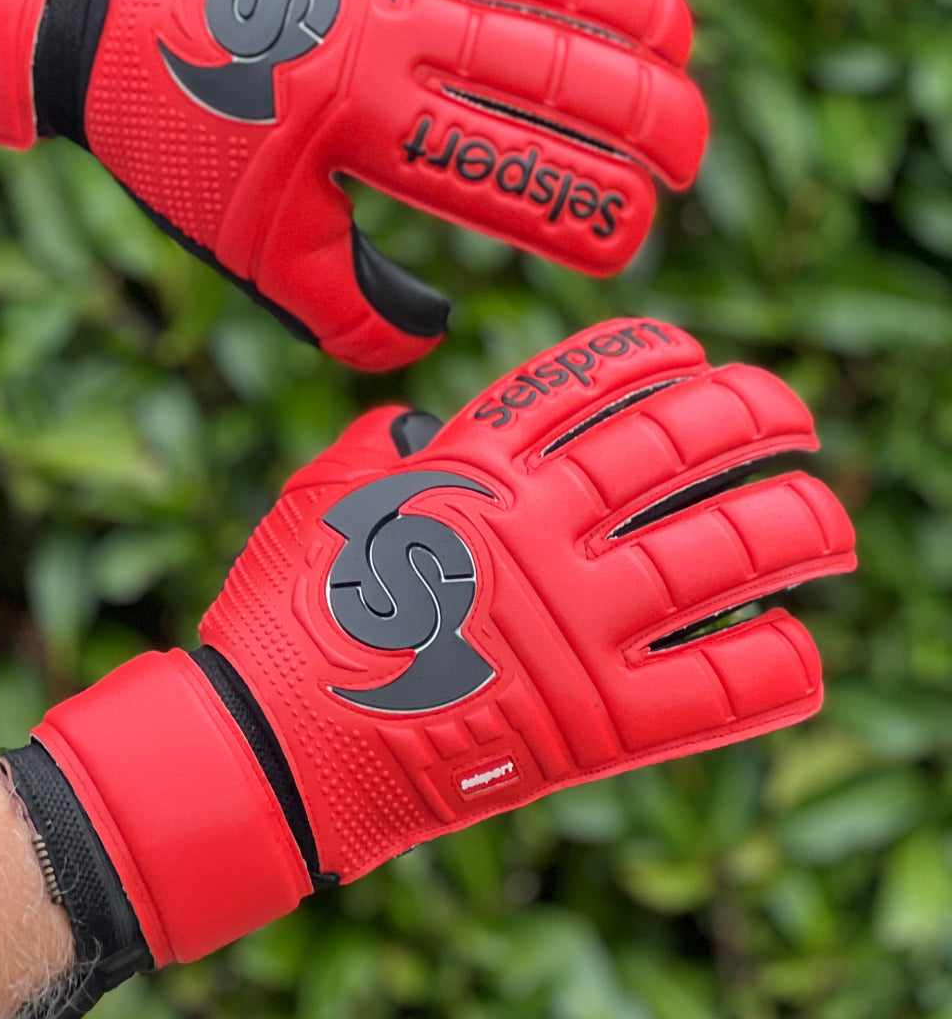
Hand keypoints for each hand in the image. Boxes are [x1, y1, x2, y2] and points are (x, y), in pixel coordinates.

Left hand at [0, 0, 707, 369]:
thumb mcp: (257, 251)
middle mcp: (395, 25)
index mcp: (362, 123)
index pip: (517, 177)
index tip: (628, 244)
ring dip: (647, 23)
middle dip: (655, 125)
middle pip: (570, 72)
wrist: (104, 21)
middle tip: (688, 162)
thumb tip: (432, 336)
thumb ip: (347, 312)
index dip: (594, 218)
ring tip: (681, 67)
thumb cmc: (184, 149)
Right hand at [29, 320, 853, 968]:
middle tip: (794, 416)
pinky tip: (797, 648)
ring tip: (829, 520)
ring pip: (722, 554)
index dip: (654, 357)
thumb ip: (383, 446)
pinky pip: (714, 690)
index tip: (694, 356)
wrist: (273, 747)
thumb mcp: (322, 498)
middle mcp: (537, 531)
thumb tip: (420, 427)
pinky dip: (770, 668)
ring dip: (794, 528)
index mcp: (473, 470)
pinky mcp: (592, 728)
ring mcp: (572, 626)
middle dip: (754, 415)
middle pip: (677, 446)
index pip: (585, 383)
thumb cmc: (286, 617)